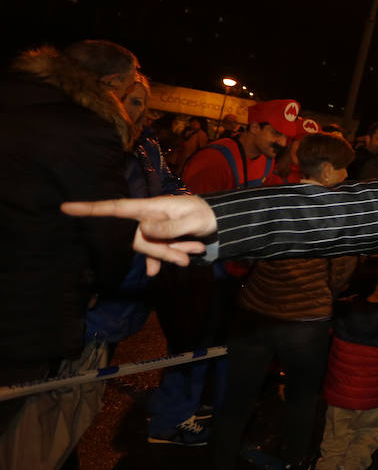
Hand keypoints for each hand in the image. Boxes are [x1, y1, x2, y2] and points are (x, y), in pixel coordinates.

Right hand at [62, 195, 216, 275]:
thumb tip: (143, 230)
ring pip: (149, 248)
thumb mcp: (193, 220)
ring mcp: (152, 230)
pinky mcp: (158, 240)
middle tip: (190, 254)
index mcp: (151, 207)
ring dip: (172, 253)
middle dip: (162, 250)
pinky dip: (169, 258)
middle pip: (138, 240)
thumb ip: (170, 227)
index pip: (116, 208)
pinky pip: (155, 254)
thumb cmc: (206, 215)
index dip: (91, 208)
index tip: (66, 207)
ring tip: (196, 250)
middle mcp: (147, 217)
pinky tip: (183, 261)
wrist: (219, 221)